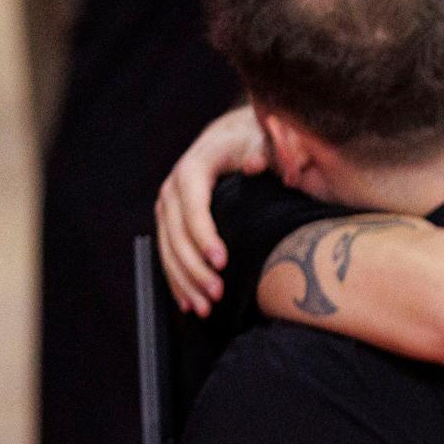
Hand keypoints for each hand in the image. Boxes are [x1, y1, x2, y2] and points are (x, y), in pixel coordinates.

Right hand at [155, 107, 271, 314]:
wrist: (237, 135)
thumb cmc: (258, 139)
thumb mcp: (270, 138)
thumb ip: (274, 149)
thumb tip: (258, 164)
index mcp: (195, 167)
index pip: (193, 206)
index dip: (204, 236)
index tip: (222, 261)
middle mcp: (175, 188)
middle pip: (176, 233)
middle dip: (194, 267)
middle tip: (218, 293)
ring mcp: (170, 206)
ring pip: (169, 249)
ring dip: (184, 281)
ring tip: (205, 308)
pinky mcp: (172, 221)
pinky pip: (169, 254)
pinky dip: (178, 280)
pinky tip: (189, 302)